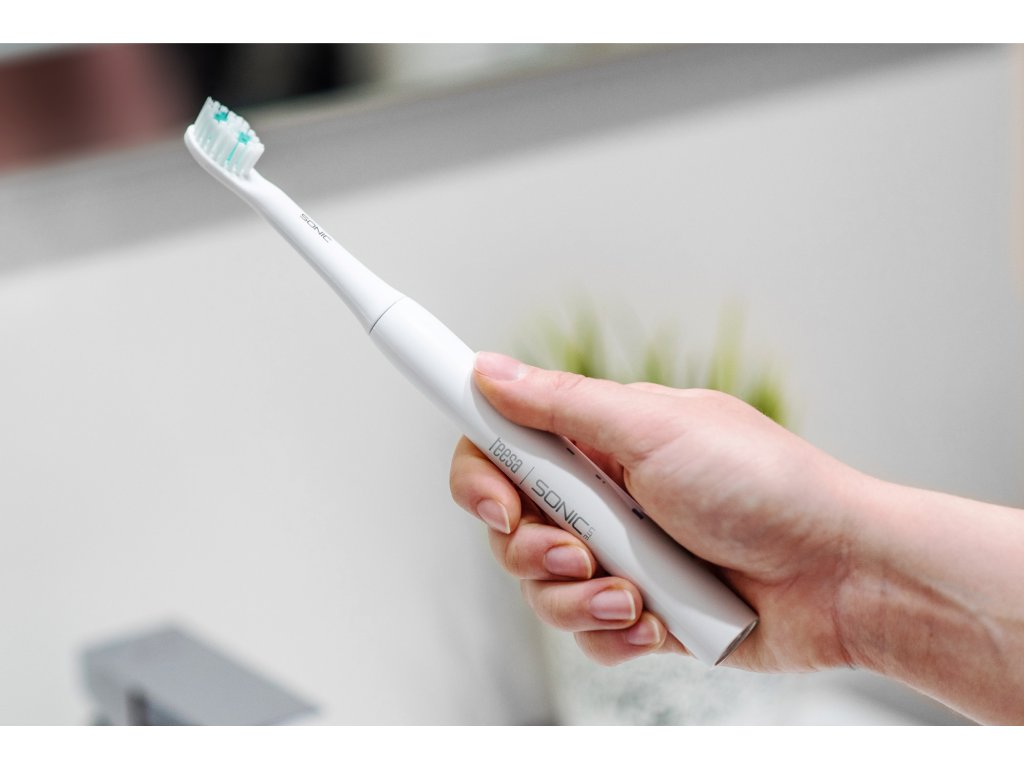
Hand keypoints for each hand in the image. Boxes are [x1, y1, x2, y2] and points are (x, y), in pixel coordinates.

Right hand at [449, 352, 864, 671]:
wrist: (842, 574)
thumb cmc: (766, 486)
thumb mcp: (655, 429)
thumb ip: (561, 405)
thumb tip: (488, 370)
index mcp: (601, 439)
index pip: (503, 444)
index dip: (481, 476)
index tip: (495, 502)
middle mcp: (603, 495)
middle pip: (511, 527)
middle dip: (534, 549)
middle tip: (581, 551)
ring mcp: (622, 555)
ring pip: (542, 587)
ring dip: (578, 598)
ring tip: (633, 593)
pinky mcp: (641, 608)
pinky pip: (586, 633)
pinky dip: (615, 632)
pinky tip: (657, 620)